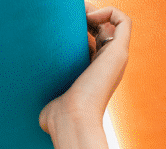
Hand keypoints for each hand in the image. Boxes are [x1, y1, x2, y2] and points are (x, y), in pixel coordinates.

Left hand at [39, 5, 130, 133]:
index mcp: (94, 74)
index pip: (92, 43)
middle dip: (87, 17)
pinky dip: (109, 12)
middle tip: (69, 15)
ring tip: (78, 13)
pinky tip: (88, 19)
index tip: (62, 28)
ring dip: (96, 11)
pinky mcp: (119, 52)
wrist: (71, 120)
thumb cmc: (57, 117)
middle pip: (104, 30)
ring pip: (114, 23)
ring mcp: (115, 58)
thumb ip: (49, 101)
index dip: (80, 31)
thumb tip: (41, 115)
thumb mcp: (49, 102)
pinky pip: (124, 21)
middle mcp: (108, 65)